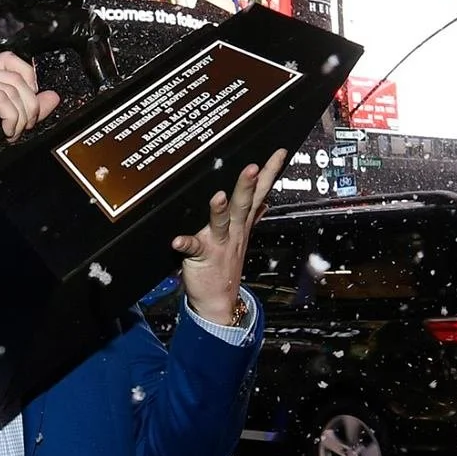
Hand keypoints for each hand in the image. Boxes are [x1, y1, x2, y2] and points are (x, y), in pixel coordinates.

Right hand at [0, 53, 60, 182]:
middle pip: (15, 77)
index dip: (28, 77)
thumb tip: (52, 96)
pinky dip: (10, 116)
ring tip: (14, 131)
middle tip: (26, 125)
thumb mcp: (11, 119)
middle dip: (29, 104)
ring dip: (20, 115)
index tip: (30, 102)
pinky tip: (6, 130)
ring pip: (10, 89)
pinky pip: (0, 98)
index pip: (11, 59)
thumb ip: (32, 106)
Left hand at [173, 149, 285, 326]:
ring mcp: (219, 243)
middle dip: (249, 185)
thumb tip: (265, 200)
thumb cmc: (225, 269)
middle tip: (253, 167)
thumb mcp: (242, 239)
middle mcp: (233, 231)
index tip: (278, 153)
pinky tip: (178, 240)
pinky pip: (193, 248)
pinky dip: (186, 243)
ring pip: (222, 222)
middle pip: (243, 204)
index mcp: (242, 223)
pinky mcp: (202, 256)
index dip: (270, 172)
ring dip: (221, 209)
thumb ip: (252, 217)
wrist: (218, 303)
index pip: (260, 193)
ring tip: (219, 196)